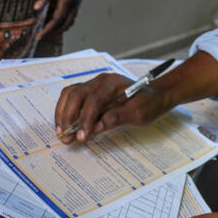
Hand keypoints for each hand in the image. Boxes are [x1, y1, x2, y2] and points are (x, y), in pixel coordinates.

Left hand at [33, 0, 88, 40]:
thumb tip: (36, 8)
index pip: (56, 20)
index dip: (47, 29)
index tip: (38, 36)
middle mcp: (75, 3)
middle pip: (64, 24)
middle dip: (53, 31)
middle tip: (41, 35)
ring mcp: (78, 2)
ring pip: (70, 21)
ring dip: (59, 27)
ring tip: (47, 28)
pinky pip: (72, 15)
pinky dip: (64, 21)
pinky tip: (55, 18)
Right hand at [54, 72, 171, 143]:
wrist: (155, 95)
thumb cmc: (148, 103)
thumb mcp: (138, 114)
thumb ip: (116, 118)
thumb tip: (95, 128)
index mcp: (113, 83)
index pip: (93, 100)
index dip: (85, 120)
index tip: (81, 137)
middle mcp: (100, 80)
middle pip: (76, 95)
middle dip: (69, 117)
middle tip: (66, 138)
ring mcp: (94, 84)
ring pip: (70, 94)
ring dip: (63, 113)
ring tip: (61, 132)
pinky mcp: (91, 91)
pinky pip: (72, 97)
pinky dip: (66, 110)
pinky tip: (65, 124)